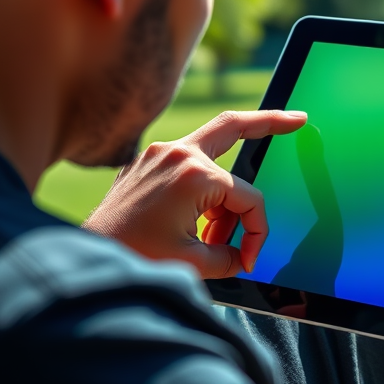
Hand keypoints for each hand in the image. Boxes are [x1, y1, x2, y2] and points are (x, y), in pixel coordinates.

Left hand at [84, 110, 306, 277]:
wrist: (86, 255)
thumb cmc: (134, 257)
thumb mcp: (193, 263)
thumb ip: (228, 256)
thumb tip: (240, 255)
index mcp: (194, 175)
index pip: (248, 199)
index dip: (256, 233)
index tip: (248, 259)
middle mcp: (176, 153)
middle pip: (234, 126)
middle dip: (270, 122)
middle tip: (296, 119)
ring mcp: (157, 153)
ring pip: (212, 149)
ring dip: (225, 190)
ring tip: (217, 234)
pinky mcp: (145, 162)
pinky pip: (186, 162)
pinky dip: (202, 185)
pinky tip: (202, 215)